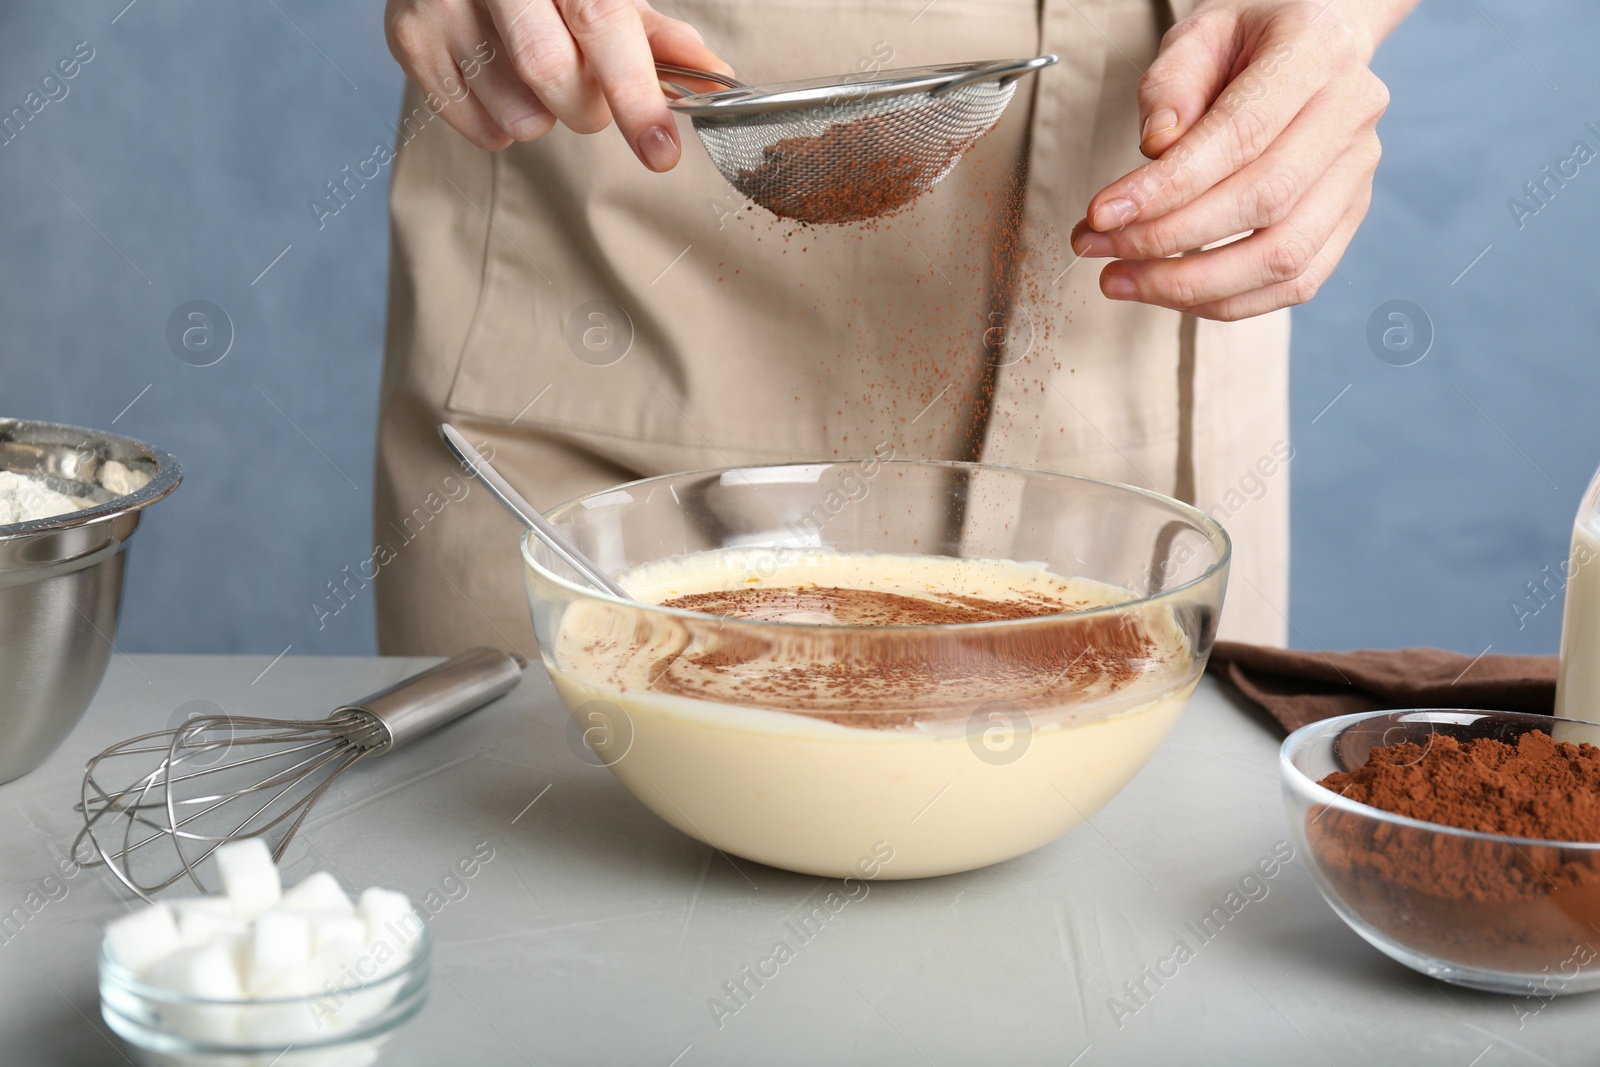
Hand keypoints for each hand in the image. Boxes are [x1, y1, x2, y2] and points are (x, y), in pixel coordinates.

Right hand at [384, 0, 731, 168]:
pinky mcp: (407, 37)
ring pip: (515, 115)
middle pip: (549, 73)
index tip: (660, 152)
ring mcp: (441, 3)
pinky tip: (502, 86)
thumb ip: (654, 36)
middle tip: (585, 94)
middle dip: (584, 107)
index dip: (635, 95)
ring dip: (544, 118)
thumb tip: (712, 74)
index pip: (601, 24)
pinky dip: (505, 126)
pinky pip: (479, 127)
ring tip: (534, 78)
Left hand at [1070, 0, 1412, 320]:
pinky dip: (1226, 301)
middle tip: (1097, 247)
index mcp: (1316, 52)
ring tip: (1121, 279)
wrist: (1313, 39)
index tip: (1102, 214)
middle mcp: (1350, 112)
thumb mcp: (1197, 33)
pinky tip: (1170, 292)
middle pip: (1262, 201)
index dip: (1167, 186)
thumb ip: (1169, 86)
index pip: (1242, 133)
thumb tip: (1156, 150)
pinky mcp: (1348, 216)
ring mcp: (1356, 170)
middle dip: (1166, 239)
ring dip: (1191, 284)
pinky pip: (1295, 282)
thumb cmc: (1247, 39)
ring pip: (1283, 256)